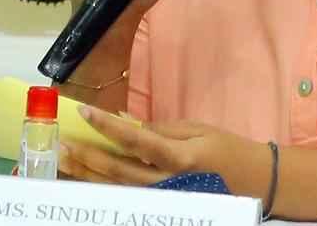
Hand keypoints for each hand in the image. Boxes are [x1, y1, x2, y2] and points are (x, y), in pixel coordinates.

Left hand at [60, 106, 272, 202]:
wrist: (254, 183)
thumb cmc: (228, 150)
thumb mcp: (198, 130)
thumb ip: (161, 129)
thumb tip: (125, 122)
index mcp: (179, 158)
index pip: (135, 140)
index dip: (107, 126)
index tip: (84, 111)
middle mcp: (167, 183)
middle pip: (117, 171)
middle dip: (87, 156)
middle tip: (61, 142)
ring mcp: (162, 199)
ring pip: (116, 188)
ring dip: (87, 175)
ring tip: (64, 161)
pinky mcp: (161, 205)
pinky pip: (127, 197)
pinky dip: (104, 187)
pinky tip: (87, 178)